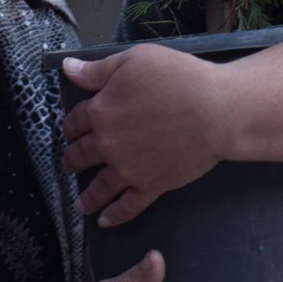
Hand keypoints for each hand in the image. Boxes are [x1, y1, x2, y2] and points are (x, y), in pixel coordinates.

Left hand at [61, 46, 235, 226]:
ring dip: (86, 197)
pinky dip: (114, 216)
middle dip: (73, 159)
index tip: (71, 131)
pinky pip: (128, 207)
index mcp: (101, 111)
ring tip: (80, 204)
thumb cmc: (178, 77)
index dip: (71, 126)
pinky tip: (105, 221)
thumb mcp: (134, 60)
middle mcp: (108, 144)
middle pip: (81, 155)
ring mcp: (129, 169)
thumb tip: (67, 69)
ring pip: (99, 187)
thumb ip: (97, 70)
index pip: (75, 121)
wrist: (216, 109)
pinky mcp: (151, 186)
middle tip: (71, 163)